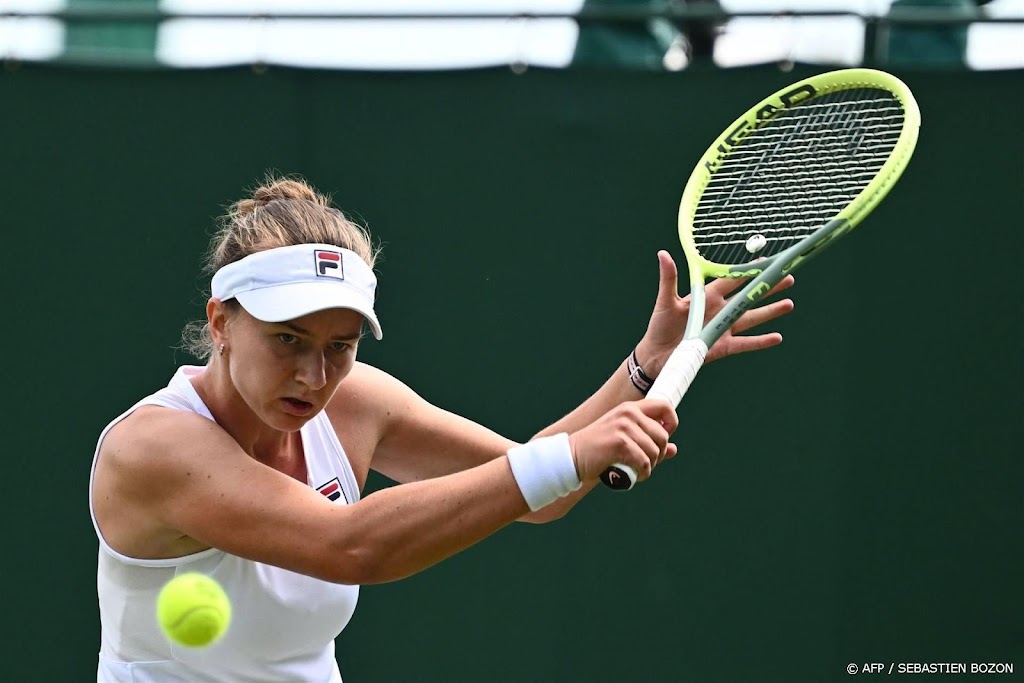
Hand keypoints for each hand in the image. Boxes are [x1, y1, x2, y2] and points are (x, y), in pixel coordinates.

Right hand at [568, 401, 678, 482]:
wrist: (572, 457)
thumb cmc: (597, 449)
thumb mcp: (624, 439)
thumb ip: (648, 441)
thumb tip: (674, 450)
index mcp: (630, 408)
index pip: (664, 406)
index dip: (671, 424)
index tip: (663, 441)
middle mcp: (628, 413)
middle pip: (662, 435)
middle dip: (659, 454)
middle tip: (647, 463)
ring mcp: (624, 427)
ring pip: (655, 451)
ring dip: (650, 466)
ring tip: (639, 471)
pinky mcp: (620, 443)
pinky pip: (644, 462)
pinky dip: (644, 473)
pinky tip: (637, 476)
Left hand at [635, 250, 794, 371]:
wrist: (657, 355)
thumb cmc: (660, 326)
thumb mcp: (665, 301)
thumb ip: (669, 278)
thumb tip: (663, 253)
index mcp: (707, 296)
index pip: (732, 280)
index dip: (749, 271)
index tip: (767, 261)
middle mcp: (719, 310)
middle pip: (748, 296)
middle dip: (768, 288)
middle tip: (788, 277)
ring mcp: (723, 329)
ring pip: (752, 318)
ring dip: (770, 312)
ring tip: (789, 304)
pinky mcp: (723, 347)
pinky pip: (746, 344)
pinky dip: (761, 341)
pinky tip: (777, 337)